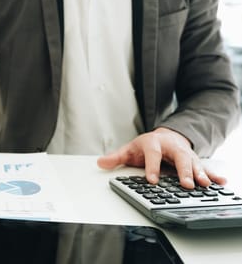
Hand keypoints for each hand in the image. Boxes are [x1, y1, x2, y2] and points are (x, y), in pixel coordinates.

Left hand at [97, 127, 225, 188]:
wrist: (165, 137)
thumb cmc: (147, 145)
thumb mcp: (130, 149)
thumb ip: (116, 157)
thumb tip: (100, 162)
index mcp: (154, 143)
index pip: (152, 155)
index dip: (152, 167)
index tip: (152, 180)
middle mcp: (172, 147)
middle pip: (179, 157)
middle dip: (183, 171)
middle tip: (185, 184)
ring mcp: (185, 153)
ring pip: (194, 162)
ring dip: (199, 174)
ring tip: (204, 185)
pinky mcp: (194, 160)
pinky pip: (205, 167)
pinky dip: (213, 174)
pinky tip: (220, 182)